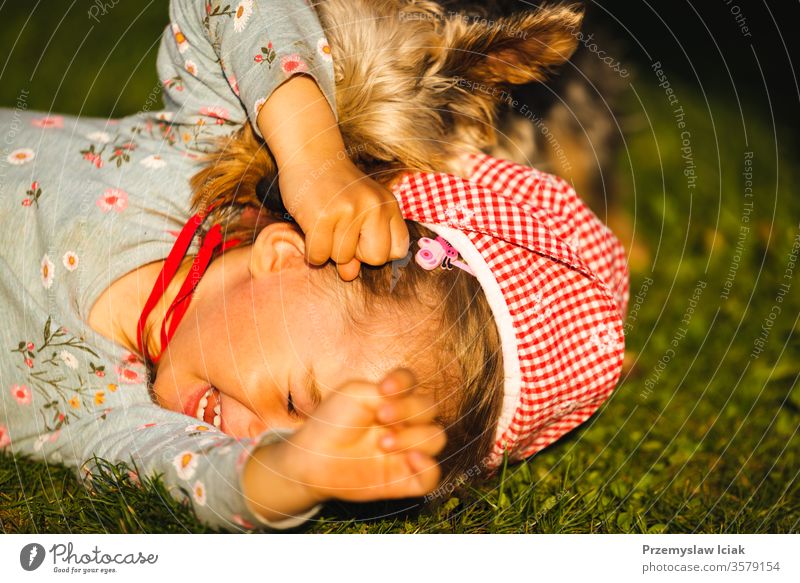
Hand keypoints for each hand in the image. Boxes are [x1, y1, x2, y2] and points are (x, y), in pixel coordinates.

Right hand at [256, 74, 408, 280]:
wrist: (310, 154)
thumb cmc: (337, 186)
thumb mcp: (360, 208)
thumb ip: (361, 243)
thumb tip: (349, 274)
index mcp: (389, 205)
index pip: (397, 250)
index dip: (376, 250)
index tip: (362, 237)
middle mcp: (374, 207)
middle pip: (375, 259)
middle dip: (356, 254)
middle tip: (341, 232)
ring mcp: (349, 211)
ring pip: (342, 259)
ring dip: (329, 249)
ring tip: (325, 224)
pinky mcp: (322, 217)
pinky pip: (319, 256)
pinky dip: (312, 251)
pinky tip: (311, 230)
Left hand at [283, 368, 445, 503]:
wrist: (313, 459)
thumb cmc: (332, 422)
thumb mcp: (353, 394)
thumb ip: (384, 392)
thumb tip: (406, 401)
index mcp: (392, 398)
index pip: (413, 382)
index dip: (406, 382)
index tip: (384, 388)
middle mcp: (404, 422)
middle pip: (430, 409)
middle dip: (409, 410)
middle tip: (381, 416)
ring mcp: (406, 449)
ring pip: (436, 439)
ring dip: (415, 437)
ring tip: (383, 443)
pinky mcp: (404, 478)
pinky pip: (432, 476)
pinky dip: (429, 467)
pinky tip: (411, 459)